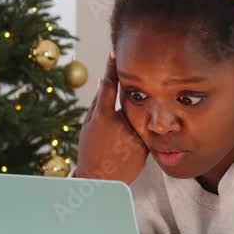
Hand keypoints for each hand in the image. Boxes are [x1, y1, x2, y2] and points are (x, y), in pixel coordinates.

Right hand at [74, 53, 147, 183]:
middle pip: (129, 100)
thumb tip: (106, 81)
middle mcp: (122, 123)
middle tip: (125, 100)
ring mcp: (135, 134)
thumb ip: (98, 104)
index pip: (110, 86)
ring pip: (139, 115)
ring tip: (120, 137)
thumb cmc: (91, 151)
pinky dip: (141, 130)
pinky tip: (128, 144)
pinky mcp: (145, 144)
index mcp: (103, 117)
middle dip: (130, 95)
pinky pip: (145, 129)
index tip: (115, 53)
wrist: (101, 180)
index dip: (112, 68)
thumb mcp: (87, 126)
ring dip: (136, 117)